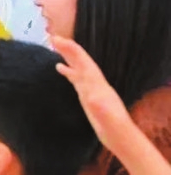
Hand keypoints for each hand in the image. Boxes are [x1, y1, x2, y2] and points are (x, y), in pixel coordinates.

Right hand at [52, 35, 132, 153]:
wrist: (121, 137)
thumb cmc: (113, 129)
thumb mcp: (106, 118)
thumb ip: (99, 107)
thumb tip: (91, 96)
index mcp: (97, 85)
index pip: (83, 63)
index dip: (71, 50)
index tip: (57, 40)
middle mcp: (95, 83)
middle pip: (81, 61)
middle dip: (68, 49)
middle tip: (52, 37)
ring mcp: (91, 89)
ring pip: (78, 68)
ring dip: (68, 57)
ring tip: (55, 47)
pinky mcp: (87, 96)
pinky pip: (76, 79)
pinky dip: (68, 71)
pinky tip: (60, 68)